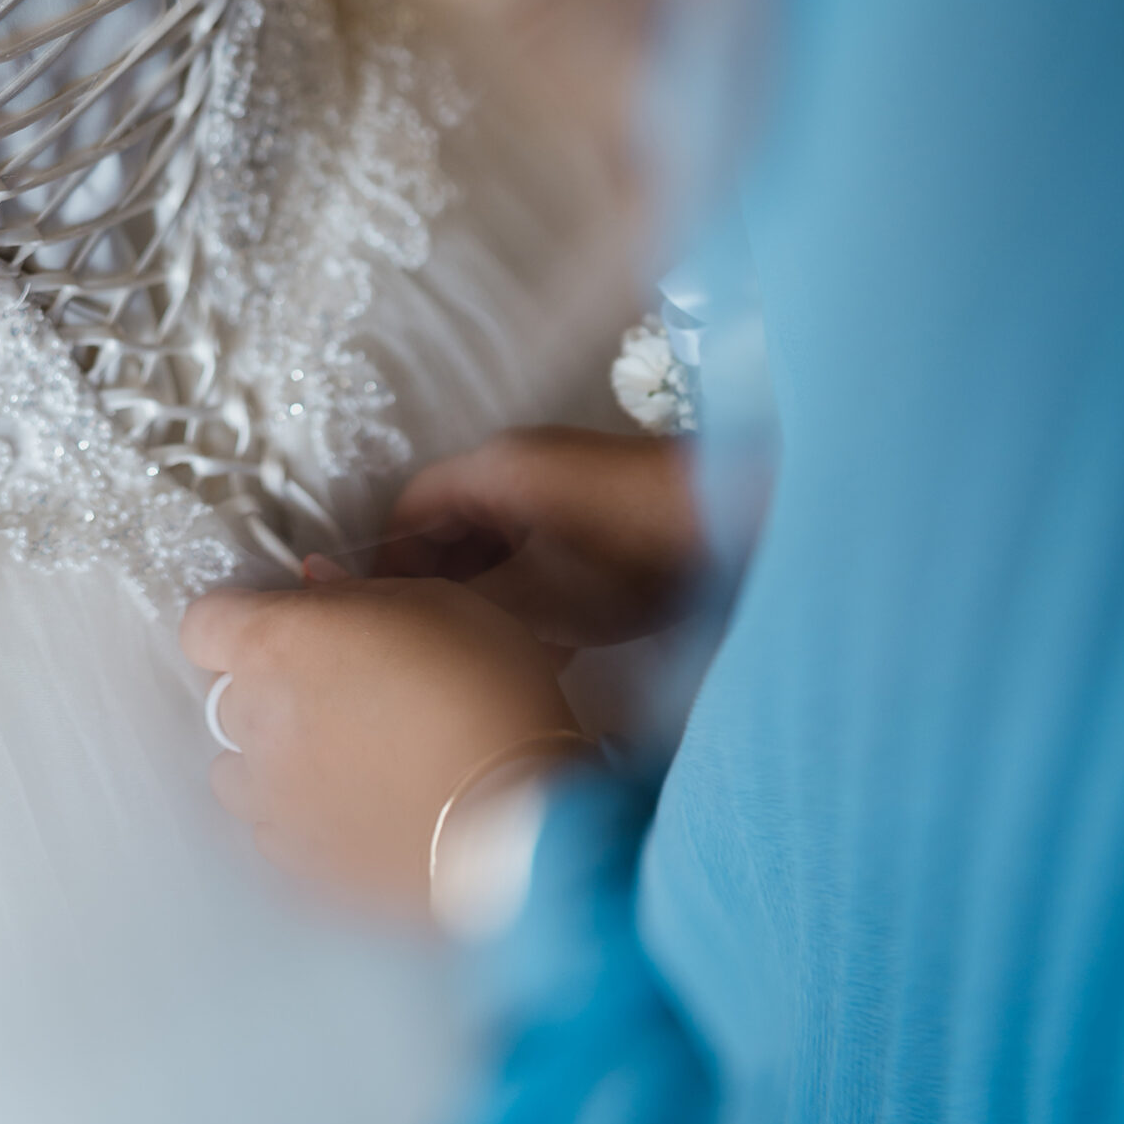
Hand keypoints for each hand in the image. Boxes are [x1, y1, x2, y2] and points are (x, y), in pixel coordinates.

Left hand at [180, 576, 573, 917]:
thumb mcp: (439, 603)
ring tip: (346, 755)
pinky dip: (301, 816)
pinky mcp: (300, 860)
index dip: (236, 621)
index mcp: (279, 644)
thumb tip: (317, 585)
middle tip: (341, 687)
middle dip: (270, 688)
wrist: (522, 816)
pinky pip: (274, 830)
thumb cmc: (489, 695)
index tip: (272, 624)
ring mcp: (273, 798)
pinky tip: (356, 805)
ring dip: (276, 757)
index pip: (203, 624)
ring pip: (240, 770)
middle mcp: (259, 721)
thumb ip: (358, 592)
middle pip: (227, 697)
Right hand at [382, 428, 704, 648]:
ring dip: (488, 595)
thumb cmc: (630, 555)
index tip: (386, 622)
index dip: (390, 565)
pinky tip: (546, 649)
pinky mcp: (600, 509)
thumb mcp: (539, 596)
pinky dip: (529, 591)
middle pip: (453, 526)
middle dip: (441, 587)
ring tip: (487, 657)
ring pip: (499, 542)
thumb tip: (422, 626)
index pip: (411, 510)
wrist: (736, 524)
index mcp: (493, 469)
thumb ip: (472, 608)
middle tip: (433, 649)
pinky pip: (539, 546)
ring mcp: (564, 484)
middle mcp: (521, 466)